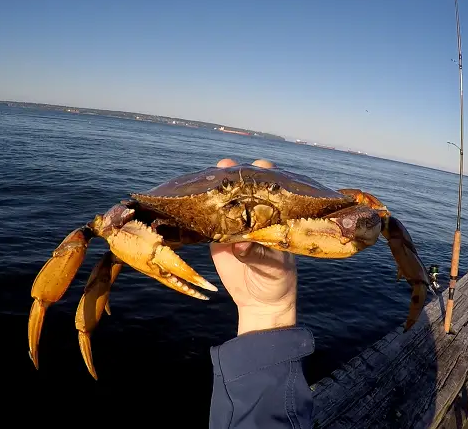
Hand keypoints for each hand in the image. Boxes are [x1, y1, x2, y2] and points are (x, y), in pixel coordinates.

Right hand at [210, 158, 297, 334]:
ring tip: (207, 178)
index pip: (273, 188)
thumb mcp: (274, 267)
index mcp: (275, 216)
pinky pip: (206, 220)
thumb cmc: (277, 279)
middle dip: (235, 175)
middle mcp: (254, 214)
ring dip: (215, 188)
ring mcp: (233, 223)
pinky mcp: (216, 236)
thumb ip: (258, 254)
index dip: (266, 174)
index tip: (259, 166)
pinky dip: (199, 211)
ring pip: (223, 200)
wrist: (258, 301)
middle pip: (244, 187)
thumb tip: (239, 244)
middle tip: (225, 166)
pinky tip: (191, 200)